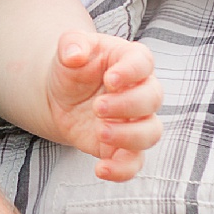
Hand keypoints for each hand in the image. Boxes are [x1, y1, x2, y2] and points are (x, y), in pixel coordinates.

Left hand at [46, 31, 161, 180]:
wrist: (60, 96)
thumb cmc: (72, 67)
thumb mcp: (68, 48)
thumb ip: (72, 44)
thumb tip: (74, 55)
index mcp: (130, 60)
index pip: (143, 63)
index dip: (132, 72)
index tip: (110, 80)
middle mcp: (141, 91)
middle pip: (152, 99)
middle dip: (127, 105)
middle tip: (97, 107)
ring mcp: (135, 121)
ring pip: (151, 132)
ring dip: (128, 136)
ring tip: (99, 131)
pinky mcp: (124, 146)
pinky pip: (134, 163)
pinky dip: (122, 170)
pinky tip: (101, 168)